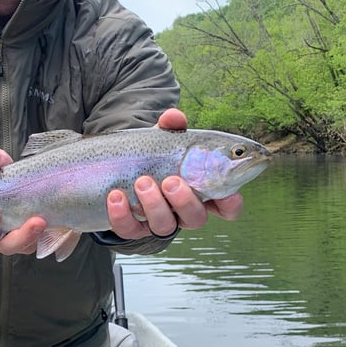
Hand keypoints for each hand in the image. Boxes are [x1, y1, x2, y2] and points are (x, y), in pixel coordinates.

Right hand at [0, 146, 46, 255]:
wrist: (8, 175)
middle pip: (1, 246)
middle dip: (16, 237)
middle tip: (30, 221)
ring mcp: (14, 236)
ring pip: (23, 246)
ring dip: (32, 236)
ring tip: (41, 221)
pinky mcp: (33, 235)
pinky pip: (42, 241)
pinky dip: (49, 234)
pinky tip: (55, 222)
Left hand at [105, 109, 243, 238]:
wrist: (116, 170)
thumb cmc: (153, 157)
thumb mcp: (163, 140)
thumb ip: (172, 128)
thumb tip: (174, 117)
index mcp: (199, 191)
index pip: (226, 207)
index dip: (231, 204)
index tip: (228, 194)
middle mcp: (182, 211)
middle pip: (196, 218)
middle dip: (184, 201)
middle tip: (170, 180)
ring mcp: (157, 221)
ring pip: (164, 226)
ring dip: (154, 204)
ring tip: (142, 182)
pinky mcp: (132, 228)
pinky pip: (128, 229)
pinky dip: (121, 214)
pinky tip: (115, 195)